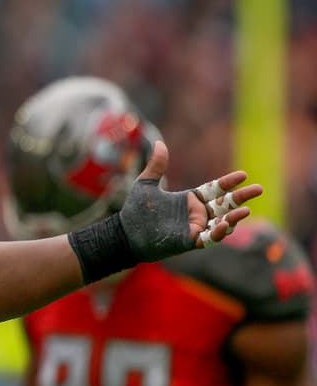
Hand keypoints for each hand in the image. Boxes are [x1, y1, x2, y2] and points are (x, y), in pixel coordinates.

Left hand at [119, 140, 260, 260]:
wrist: (125, 233)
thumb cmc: (136, 210)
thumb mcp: (146, 184)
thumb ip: (156, 166)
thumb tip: (160, 143)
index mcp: (189, 200)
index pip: (215, 189)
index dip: (228, 182)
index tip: (243, 175)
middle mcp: (196, 214)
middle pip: (224, 204)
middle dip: (241, 197)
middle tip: (259, 189)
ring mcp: (194, 228)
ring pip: (221, 222)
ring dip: (234, 217)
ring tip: (246, 209)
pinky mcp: (188, 241)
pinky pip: (208, 238)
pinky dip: (217, 232)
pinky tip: (225, 225)